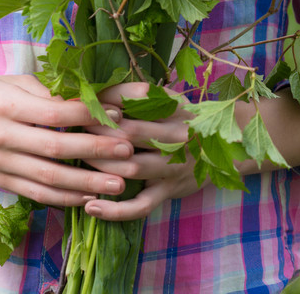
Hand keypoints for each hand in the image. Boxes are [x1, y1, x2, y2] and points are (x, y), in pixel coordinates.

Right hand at [0, 74, 134, 207]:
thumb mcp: (13, 81)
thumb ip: (47, 91)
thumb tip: (90, 97)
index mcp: (6, 103)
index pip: (53, 112)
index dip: (87, 114)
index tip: (116, 114)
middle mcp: (2, 135)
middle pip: (55, 148)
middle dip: (95, 151)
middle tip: (128, 152)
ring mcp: (1, 163)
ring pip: (49, 178)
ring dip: (87, 183)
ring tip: (119, 184)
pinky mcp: (2, 182)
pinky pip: (37, 194)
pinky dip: (65, 198)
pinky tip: (89, 198)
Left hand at [82, 82, 201, 220]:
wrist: (225, 149)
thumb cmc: (182, 120)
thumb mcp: (166, 99)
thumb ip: (134, 94)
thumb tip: (90, 90)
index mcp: (174, 107)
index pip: (138, 97)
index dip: (107, 100)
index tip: (82, 102)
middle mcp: (177, 136)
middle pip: (130, 133)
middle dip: (98, 131)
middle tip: (73, 128)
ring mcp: (173, 166)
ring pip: (132, 168)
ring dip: (100, 164)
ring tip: (77, 159)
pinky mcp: (169, 191)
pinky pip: (141, 205)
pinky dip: (115, 210)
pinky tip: (91, 207)